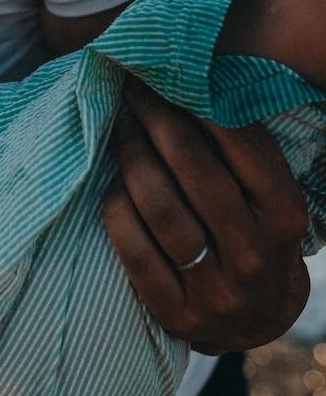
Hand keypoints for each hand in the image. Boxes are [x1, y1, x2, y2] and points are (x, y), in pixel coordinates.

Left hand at [102, 79, 309, 352]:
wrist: (254, 320)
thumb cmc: (251, 235)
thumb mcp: (266, 198)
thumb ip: (238, 152)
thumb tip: (187, 80)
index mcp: (284, 216)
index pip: (242, 144)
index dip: (196, 101)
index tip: (164, 74)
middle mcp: (255, 255)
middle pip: (193, 169)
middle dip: (156, 118)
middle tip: (131, 90)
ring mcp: (217, 291)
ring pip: (159, 207)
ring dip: (131, 156)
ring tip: (119, 127)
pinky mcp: (177, 314)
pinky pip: (132, 248)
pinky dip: (116, 207)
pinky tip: (112, 183)